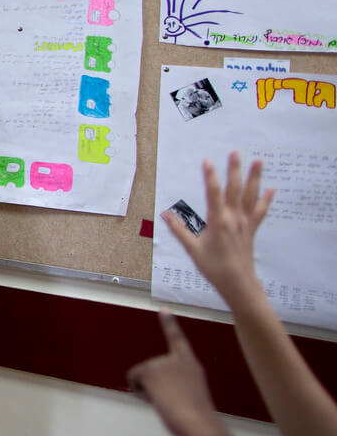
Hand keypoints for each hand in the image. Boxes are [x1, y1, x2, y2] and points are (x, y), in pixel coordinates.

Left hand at [127, 309, 235, 435]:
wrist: (198, 422)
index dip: (169, 323)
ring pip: (142, 377)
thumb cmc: (196, 417)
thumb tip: (157, 394)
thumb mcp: (190, 395)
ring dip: (149, 392)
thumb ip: (176, 386)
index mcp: (191, 364)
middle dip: (154, 386)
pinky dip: (139, 392)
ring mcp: (163, 362)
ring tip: (168, 402)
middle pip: (151, 370)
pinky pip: (133, 381)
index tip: (163, 308)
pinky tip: (156, 399)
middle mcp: (177, 359)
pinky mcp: (150, 370)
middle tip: (171, 401)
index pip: (178, 339)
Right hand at [161, 152, 274, 306]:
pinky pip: (260, 211)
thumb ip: (179, 230)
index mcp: (218, 221)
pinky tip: (272, 189)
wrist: (238, 283)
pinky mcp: (252, 229)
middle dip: (235, 170)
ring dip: (255, 178)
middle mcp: (234, 218)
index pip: (213, 193)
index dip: (210, 176)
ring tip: (258, 161)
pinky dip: (266, 200)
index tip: (207, 161)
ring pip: (251, 196)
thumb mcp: (192, 249)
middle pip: (235, 189)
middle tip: (236, 152)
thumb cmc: (214, 267)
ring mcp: (245, 223)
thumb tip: (164, 214)